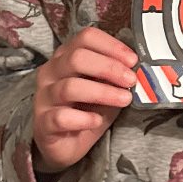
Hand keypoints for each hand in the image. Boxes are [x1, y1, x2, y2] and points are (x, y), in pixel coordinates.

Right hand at [32, 27, 137, 173]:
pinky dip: (83, 118)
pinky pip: (61, 117)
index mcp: (67, 56)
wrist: (67, 143)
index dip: (112, 46)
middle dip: (109, 67)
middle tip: (131, 80)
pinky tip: (96, 120)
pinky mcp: (43, 123)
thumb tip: (139, 69)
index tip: (133, 60)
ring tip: (124, 100)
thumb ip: (117, 75)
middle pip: (77, 58)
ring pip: (70, 87)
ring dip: (103, 92)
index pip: (87, 38)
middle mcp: (52, 73)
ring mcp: (44, 97)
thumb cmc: (88, 109)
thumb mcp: (107, 87)